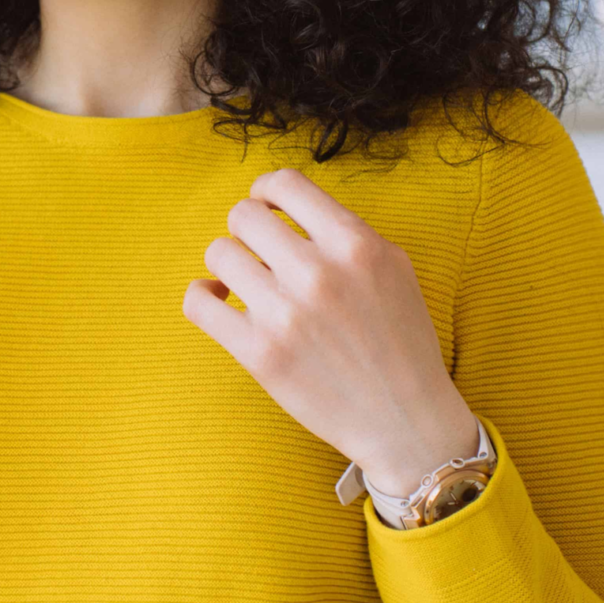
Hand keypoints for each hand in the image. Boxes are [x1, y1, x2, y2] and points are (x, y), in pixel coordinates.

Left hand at [181, 168, 481, 496]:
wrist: (406, 419)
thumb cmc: (401, 342)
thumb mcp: (393, 268)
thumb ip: (345, 232)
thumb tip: (288, 209)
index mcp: (355, 244)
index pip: (285, 183)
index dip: (267, 191)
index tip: (268, 209)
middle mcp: (318, 272)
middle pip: (243, 215)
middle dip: (247, 229)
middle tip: (260, 253)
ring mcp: (285, 314)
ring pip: (219, 253)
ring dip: (229, 264)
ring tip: (245, 282)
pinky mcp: (259, 354)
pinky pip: (198, 302)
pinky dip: (201, 295)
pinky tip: (218, 299)